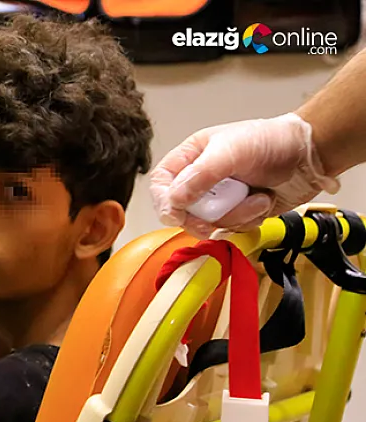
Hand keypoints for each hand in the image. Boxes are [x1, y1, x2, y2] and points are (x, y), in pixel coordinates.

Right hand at [149, 113, 340, 237]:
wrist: (310, 155)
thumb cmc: (271, 140)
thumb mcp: (230, 151)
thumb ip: (200, 175)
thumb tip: (174, 200)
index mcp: (192, 158)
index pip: (162, 183)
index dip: (165, 200)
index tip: (177, 214)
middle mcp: (202, 180)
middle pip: (183, 210)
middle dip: (203, 216)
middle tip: (213, 219)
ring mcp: (221, 198)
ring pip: (209, 222)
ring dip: (236, 214)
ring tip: (256, 196)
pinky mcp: (240, 213)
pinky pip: (232, 229)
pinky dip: (249, 219)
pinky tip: (262, 201)